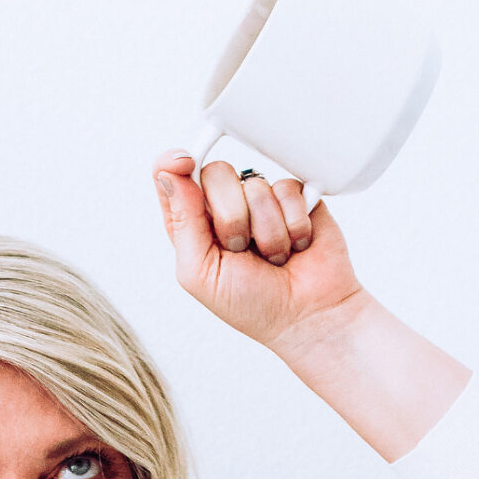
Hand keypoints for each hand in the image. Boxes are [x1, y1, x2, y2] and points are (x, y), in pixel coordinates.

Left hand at [152, 150, 363, 352]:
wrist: (309, 317)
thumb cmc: (249, 303)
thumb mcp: (199, 272)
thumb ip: (182, 221)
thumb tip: (169, 174)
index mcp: (191, 222)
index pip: (171, 175)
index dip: (173, 161)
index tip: (183, 162)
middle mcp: (223, 205)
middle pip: (215, 172)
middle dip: (230, 218)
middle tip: (242, 249)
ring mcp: (260, 199)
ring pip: (254, 185)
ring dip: (266, 231)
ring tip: (273, 256)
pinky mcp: (295, 197)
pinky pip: (288, 189)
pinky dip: (293, 225)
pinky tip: (296, 246)